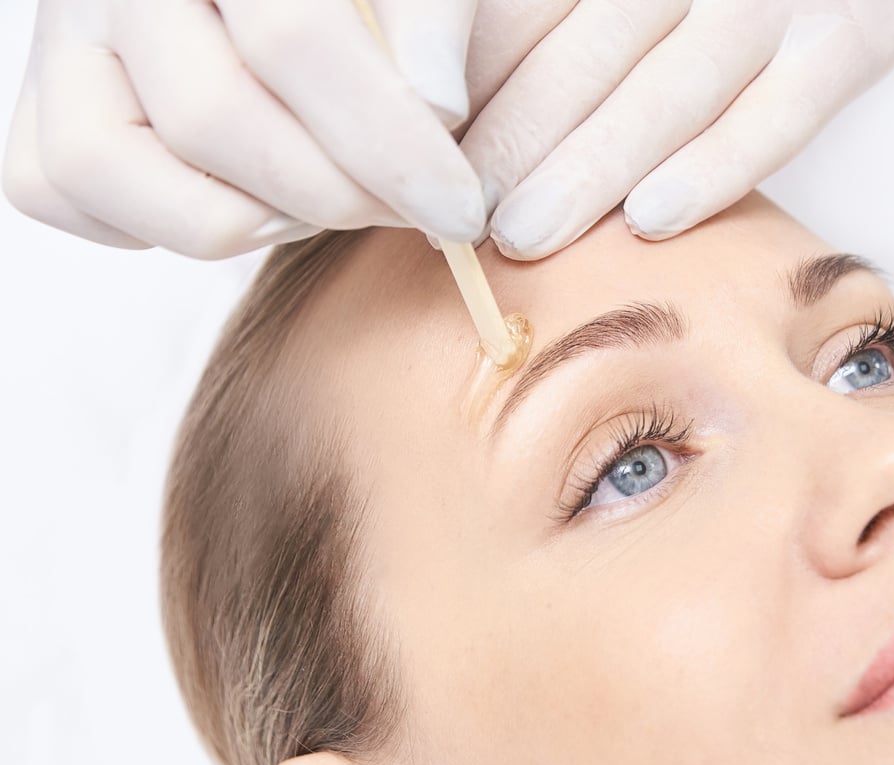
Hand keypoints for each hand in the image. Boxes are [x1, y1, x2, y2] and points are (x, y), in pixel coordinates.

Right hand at [2, 0, 491, 258]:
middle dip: (333, 193)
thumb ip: (431, 18)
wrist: (289, 0)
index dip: (389, 145)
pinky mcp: (41, 104)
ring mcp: (61, 39)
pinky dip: (153, 221)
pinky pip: (56, 188)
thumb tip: (435, 105)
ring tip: (326, 201)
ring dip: (239, 217)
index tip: (460, 210)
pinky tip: (249, 200)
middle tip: (407, 207)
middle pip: (210, 117)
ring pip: (103, 164)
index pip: (295, 39)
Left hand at [463, 0, 893, 259]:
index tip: (428, 153)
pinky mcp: (856, 34)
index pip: (526, 8)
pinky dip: (717, 167)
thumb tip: (456, 105)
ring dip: (592, 168)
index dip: (471, 80)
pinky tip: (653, 220)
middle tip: (454, 216)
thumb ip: (565, 16)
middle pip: (586, 53)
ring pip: (669, 89)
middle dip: (514, 141)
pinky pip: (781, 114)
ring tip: (525, 235)